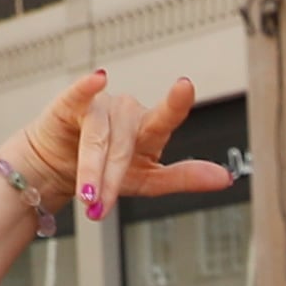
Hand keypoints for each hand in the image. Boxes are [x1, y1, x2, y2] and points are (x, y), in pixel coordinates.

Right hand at [11, 69, 240, 227]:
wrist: (59, 171)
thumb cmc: (109, 173)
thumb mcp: (149, 182)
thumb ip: (184, 178)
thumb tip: (225, 178)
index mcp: (149, 130)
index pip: (166, 119)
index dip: (176, 103)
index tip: (185, 86)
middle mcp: (126, 114)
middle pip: (123, 146)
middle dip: (110, 180)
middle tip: (100, 207)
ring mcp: (99, 106)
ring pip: (98, 137)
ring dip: (91, 168)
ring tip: (86, 195)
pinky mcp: (69, 104)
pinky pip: (78, 95)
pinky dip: (86, 87)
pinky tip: (97, 78)